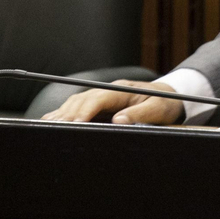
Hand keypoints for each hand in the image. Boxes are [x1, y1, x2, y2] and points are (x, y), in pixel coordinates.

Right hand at [41, 79, 184, 124]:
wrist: (170, 96)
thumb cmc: (165, 103)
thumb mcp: (158, 109)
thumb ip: (140, 114)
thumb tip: (119, 121)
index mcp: (123, 90)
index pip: (99, 98)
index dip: (86, 110)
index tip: (76, 123)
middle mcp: (110, 90)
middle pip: (83, 99)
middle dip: (68, 113)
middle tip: (56, 128)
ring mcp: (104, 94)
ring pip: (77, 101)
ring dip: (63, 112)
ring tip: (49, 125)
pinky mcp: (102, 102)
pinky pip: (80, 105)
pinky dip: (66, 112)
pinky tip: (54, 120)